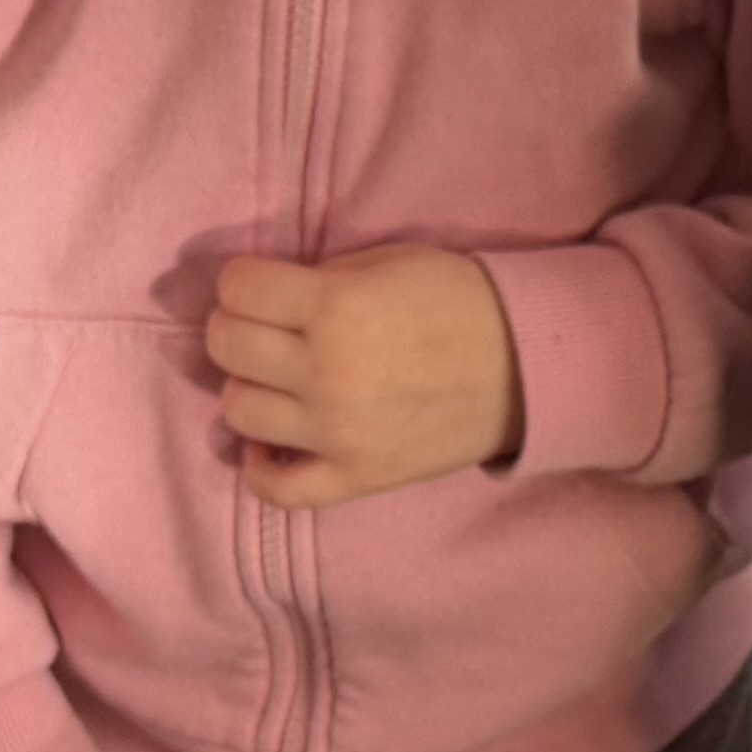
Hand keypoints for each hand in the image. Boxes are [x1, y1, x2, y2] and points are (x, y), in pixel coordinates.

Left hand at [204, 249, 523, 507]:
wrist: (526, 366)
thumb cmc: (457, 302)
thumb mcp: (385, 262)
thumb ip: (318, 278)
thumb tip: (259, 299)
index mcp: (335, 306)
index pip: (236, 289)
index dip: (243, 282)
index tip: (262, 287)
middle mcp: (325, 371)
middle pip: (226, 347)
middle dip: (237, 327)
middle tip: (266, 328)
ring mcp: (336, 432)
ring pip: (238, 412)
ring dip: (250, 389)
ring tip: (280, 381)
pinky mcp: (355, 477)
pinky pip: (276, 489)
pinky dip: (260, 468)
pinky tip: (273, 444)